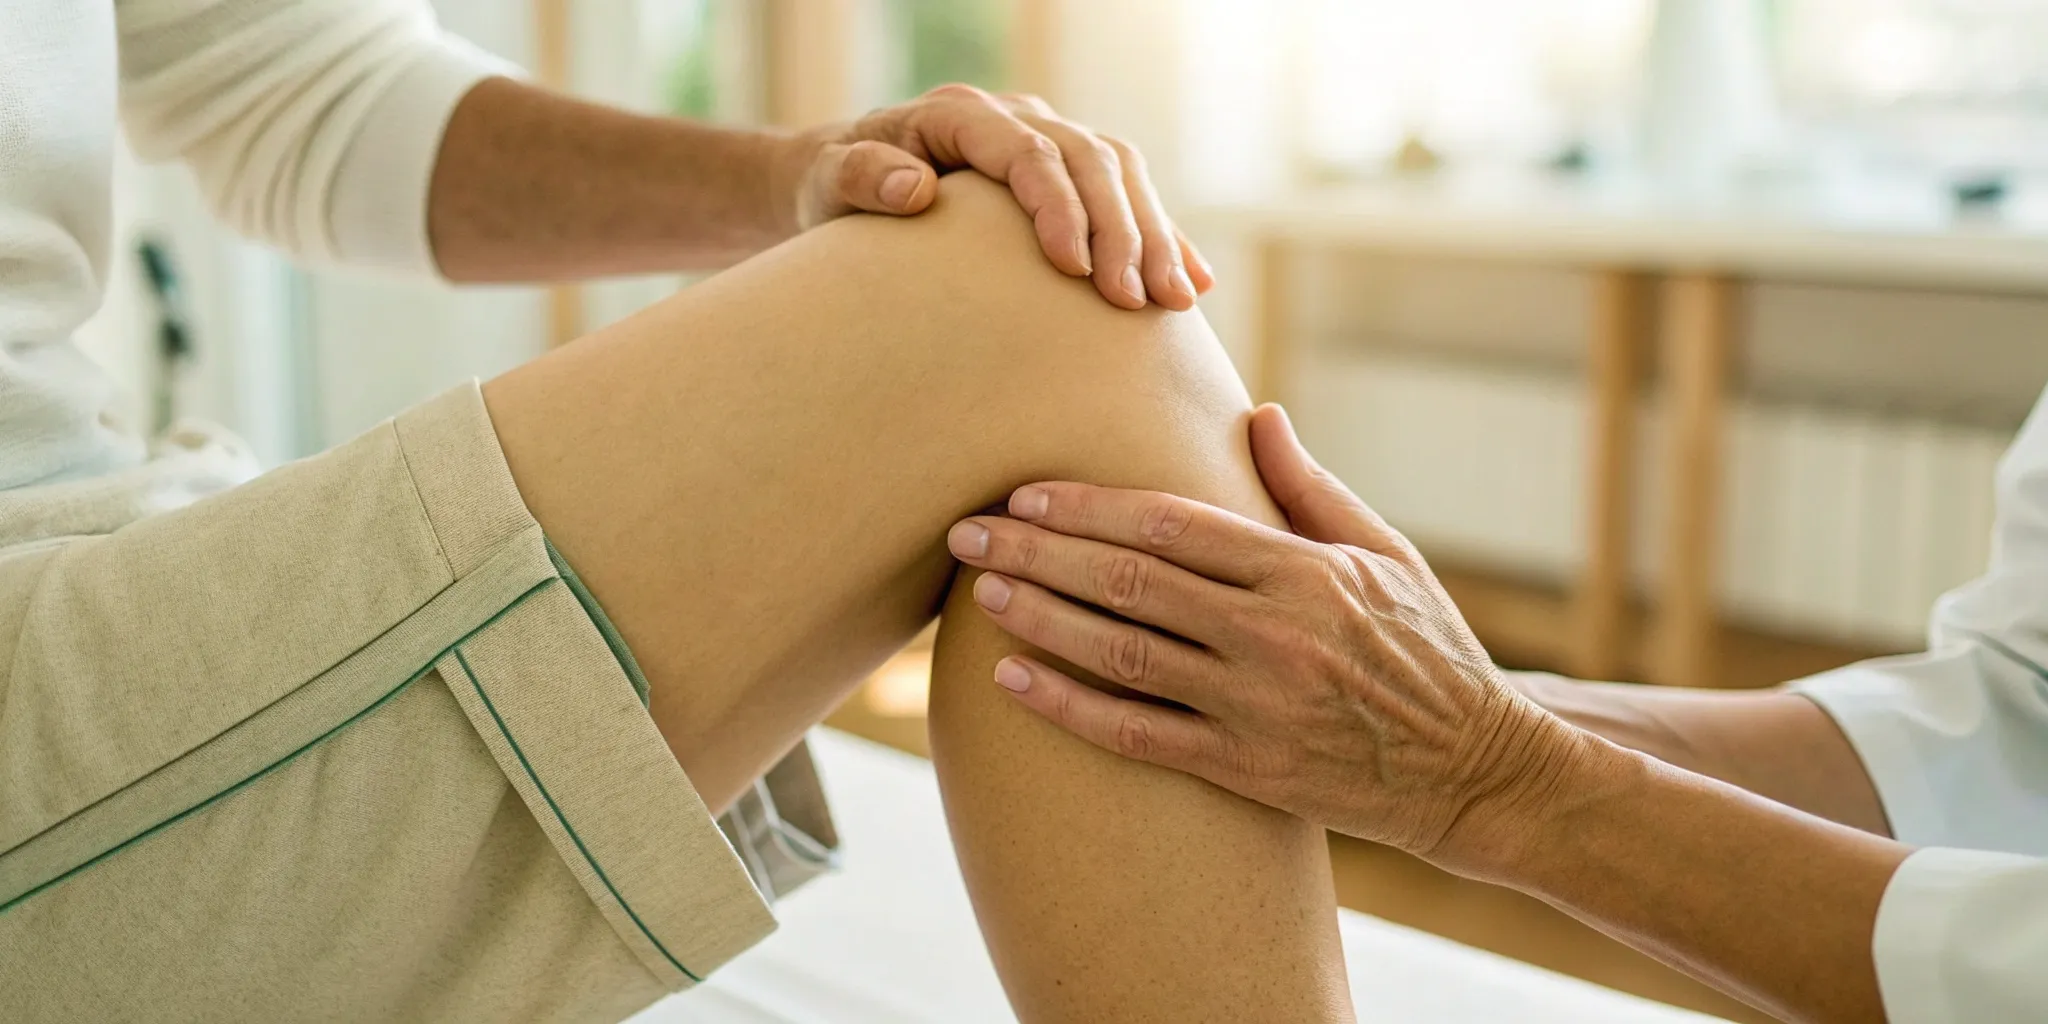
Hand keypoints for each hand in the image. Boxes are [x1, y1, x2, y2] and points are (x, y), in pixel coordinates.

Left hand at [778, 84, 1212, 310]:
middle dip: (1123, 231)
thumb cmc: (832, 190)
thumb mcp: (829, 184)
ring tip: (1175, 303)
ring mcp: (1048, 141)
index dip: (1060, 207)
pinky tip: (1192, 286)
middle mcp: (1015, 117)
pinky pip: (1129, 197)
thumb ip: (861, 177)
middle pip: (1090, 160)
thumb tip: (915, 187)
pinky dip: (1164, 239)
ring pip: (1122, 176)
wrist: (846, 184)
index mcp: (962, 113)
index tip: (1076, 271)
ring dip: (1156, 238)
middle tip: (1136, 302)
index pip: (1028, 152)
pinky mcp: (1068, 176)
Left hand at [944, 405, 1592, 873]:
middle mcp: (1273, 635)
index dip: (1088, 507)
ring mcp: (1256, 706)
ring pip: (1123, 655)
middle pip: (1129, 582)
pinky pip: (1139, 737)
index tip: (1025, 494)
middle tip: (967, 532)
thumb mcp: (1385, 553)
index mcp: (1302, 572)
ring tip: (981, 593)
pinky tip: (1013, 681)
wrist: (1477, 770)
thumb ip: (1309, 489)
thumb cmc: (1428, 650)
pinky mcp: (1246, 770)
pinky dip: (1070, 708)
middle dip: (1038, 555)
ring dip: (1042, 621)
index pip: (1171, 523)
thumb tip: (1256, 413)